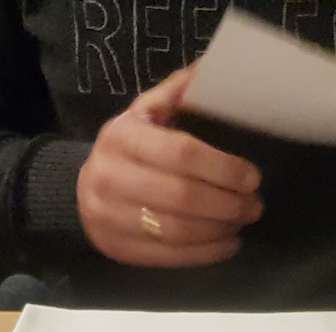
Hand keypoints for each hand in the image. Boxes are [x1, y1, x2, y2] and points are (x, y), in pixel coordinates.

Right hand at [76, 68, 262, 267]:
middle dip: (228, 204)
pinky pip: (169, 257)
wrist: (81, 190)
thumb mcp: (145, 112)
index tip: (252, 177)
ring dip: (220, 229)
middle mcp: (110, 177)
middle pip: (181, 197)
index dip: (222, 168)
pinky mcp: (118, 249)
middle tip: (255, 205)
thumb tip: (212, 69)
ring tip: (243, 221)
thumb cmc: (129, 147)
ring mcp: (110, 218)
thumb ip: (177, 94)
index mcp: (122, 137)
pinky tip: (229, 244)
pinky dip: (206, 253)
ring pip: (176, 231)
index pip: (180, 153)